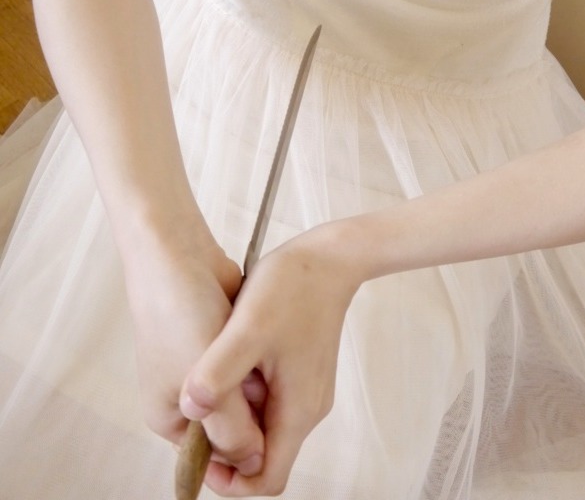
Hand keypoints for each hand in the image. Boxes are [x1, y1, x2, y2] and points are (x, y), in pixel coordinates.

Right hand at [119, 213, 266, 476]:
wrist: (177, 254)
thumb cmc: (180, 313)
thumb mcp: (209, 382)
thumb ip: (232, 429)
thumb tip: (254, 466)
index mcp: (171, 421)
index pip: (216, 461)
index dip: (249, 453)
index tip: (278, 422)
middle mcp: (186, 405)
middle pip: (237, 430)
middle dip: (259, 412)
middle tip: (270, 378)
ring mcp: (205, 378)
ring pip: (248, 400)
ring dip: (262, 386)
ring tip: (267, 356)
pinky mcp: (222, 353)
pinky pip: (250, 372)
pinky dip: (260, 363)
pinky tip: (266, 342)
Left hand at [179, 223, 360, 495]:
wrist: (330, 256)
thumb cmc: (294, 288)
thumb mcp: (247, 330)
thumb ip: (217, 374)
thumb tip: (191, 412)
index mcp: (297, 411)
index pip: (266, 479)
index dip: (229, 480)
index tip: (200, 453)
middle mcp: (307, 409)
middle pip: (263, 457)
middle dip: (225, 446)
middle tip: (198, 408)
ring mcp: (307, 391)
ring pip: (263, 428)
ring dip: (233, 416)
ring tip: (211, 379)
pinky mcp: (302, 374)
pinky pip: (269, 402)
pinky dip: (245, 395)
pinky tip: (230, 360)